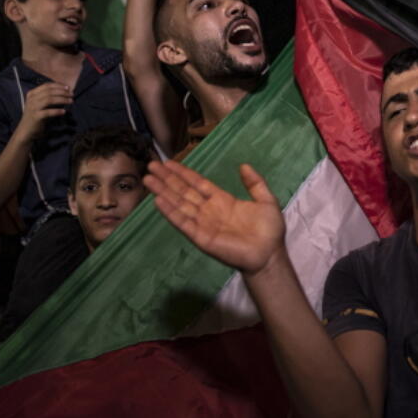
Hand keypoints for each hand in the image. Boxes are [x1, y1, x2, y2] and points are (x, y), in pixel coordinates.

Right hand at [14, 82, 71, 139]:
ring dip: (62, 99)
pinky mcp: (36, 116)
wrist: (25, 130)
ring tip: (71, 101)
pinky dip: (57, 111)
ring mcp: (33, 107)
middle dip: (62, 92)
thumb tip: (64, 92)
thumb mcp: (39, 104)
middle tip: (72, 95)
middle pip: (49, 91)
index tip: (68, 88)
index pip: (47, 85)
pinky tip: (64, 112)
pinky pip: (48, 112)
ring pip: (49, 99)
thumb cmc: (35, 115)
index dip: (58, 85)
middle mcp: (31, 99)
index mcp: (32, 93)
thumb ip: (48, 97)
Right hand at [144, 160, 285, 275]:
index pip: (197, 183)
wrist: (269, 254)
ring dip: (163, 192)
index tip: (169, 163)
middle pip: (183, 191)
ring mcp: (203, 223)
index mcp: (221, 200)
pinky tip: (159, 200)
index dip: (183, 173)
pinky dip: (171, 212)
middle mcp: (208, 210)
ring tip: (148, 179)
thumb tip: (244, 165)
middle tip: (151, 165)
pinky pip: (183, 223)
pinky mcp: (201, 237)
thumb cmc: (269, 230)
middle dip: (167, 179)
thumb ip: (255, 183)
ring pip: (179, 204)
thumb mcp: (266, 200)